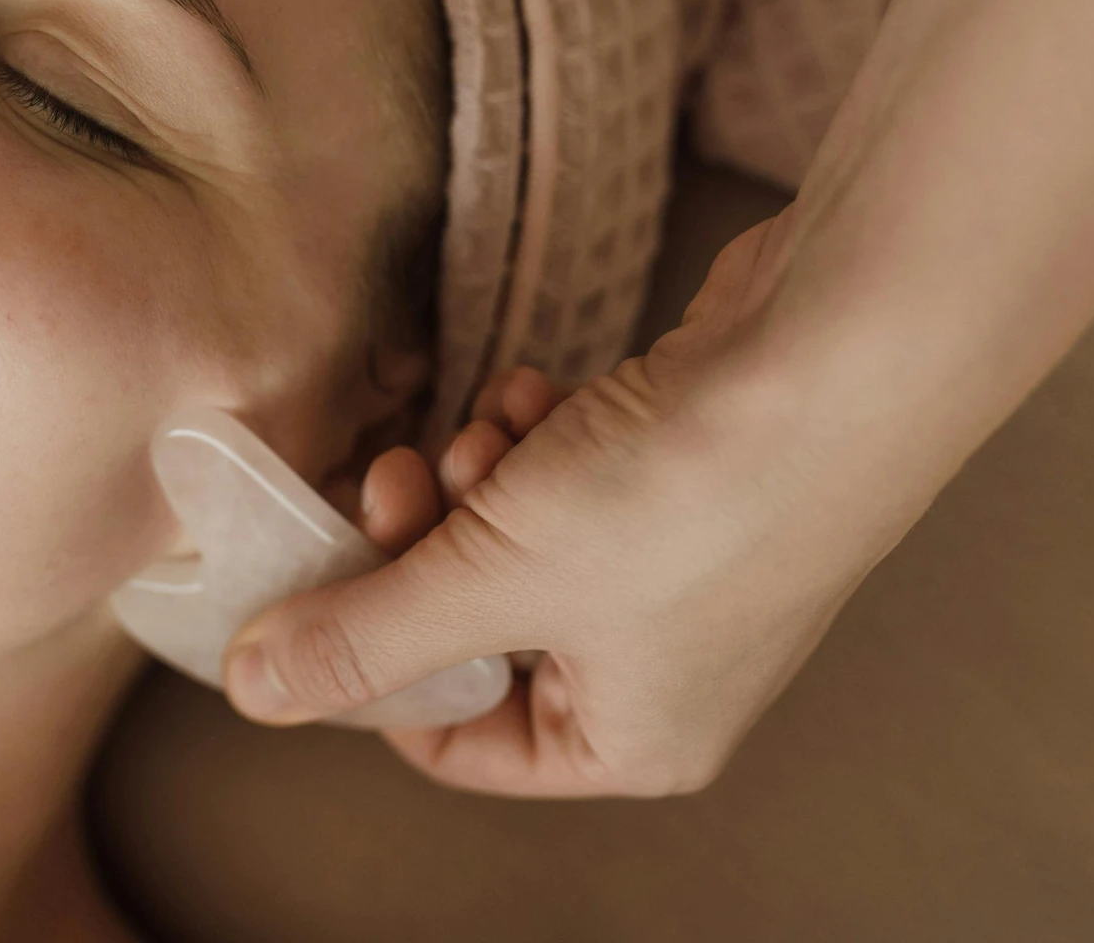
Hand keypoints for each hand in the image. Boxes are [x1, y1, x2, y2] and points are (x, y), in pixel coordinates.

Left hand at [222, 218, 922, 796]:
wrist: (840, 352)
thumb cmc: (687, 495)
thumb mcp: (491, 577)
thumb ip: (364, 634)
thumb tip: (252, 691)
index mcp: (631, 741)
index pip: (457, 741)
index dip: (376, 663)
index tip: (326, 578)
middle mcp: (665, 672)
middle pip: (477, 630)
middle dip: (423, 546)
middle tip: (395, 475)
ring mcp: (685, 569)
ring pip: (516, 539)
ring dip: (477, 477)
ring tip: (491, 427)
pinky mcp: (688, 474)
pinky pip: (568, 476)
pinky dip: (536, 434)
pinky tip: (540, 393)